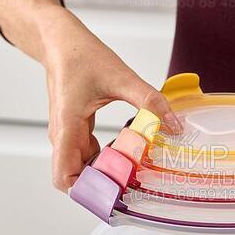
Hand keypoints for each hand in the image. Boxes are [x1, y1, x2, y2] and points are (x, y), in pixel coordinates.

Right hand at [39, 8, 178, 190]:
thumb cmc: (80, 56)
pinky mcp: (76, 130)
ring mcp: (68, 135)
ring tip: (136, 168)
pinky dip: (107, 158)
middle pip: (78, 178)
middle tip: (135, 181)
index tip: (114, 191)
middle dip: (105, 184)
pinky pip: (90, 154)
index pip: (64, 178)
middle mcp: (64, 137)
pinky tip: (129, 152)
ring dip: (107, 172)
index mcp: (67, 128)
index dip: (87, 192)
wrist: (60, 42)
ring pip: (84, 167)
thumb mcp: (121, 77)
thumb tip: (175, 125)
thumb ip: (149, 101)